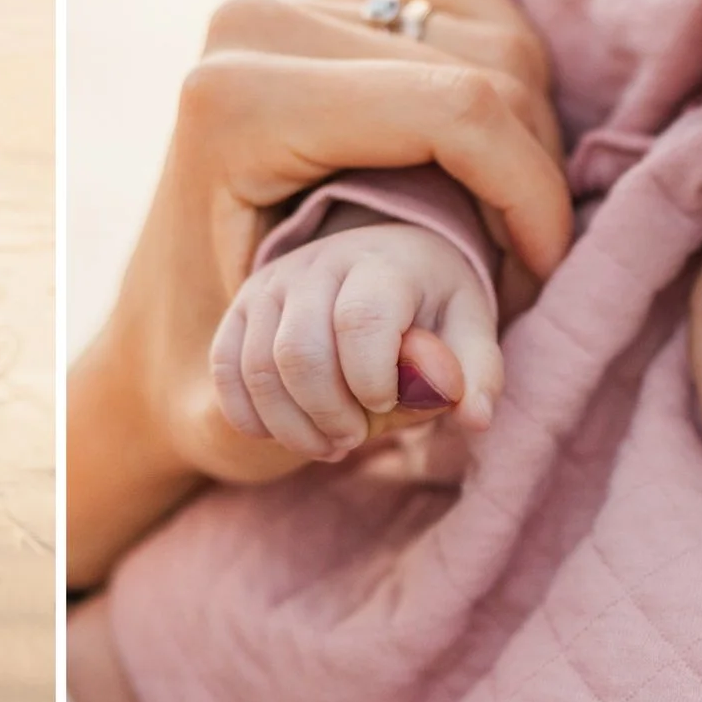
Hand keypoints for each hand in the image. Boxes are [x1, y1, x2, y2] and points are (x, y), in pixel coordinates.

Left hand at [66, 0, 565, 589]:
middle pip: (486, 67)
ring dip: (526, 138)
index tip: (539, 275)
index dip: (529, 192)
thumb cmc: (206, 373)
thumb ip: (367, 396)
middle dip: (531, 174)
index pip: (454, 110)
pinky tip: (481, 177)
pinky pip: (469, 19)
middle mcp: (256, 27)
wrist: (153, 333)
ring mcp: (290, 0)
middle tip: (521, 266)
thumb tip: (468, 391)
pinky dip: (503, 98)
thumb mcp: (258, 404)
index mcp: (237, 103)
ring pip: (491, 37)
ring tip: (502, 229)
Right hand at [211, 212, 499, 460]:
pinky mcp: (242, 306)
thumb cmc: (431, 304)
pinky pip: (225, 366)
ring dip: (291, 425)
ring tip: (327, 444)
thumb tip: (472, 418)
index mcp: (382, 264)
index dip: (372, 379)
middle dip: (328, 414)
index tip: (389, 402)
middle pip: (299, 351)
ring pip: (256, 367)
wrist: (382, 257)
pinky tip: (285, 432)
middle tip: (354, 439)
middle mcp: (317, 264)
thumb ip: (476, 372)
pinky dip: (249, 414)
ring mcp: (272, 283)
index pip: (361, 320)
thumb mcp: (470, 329)